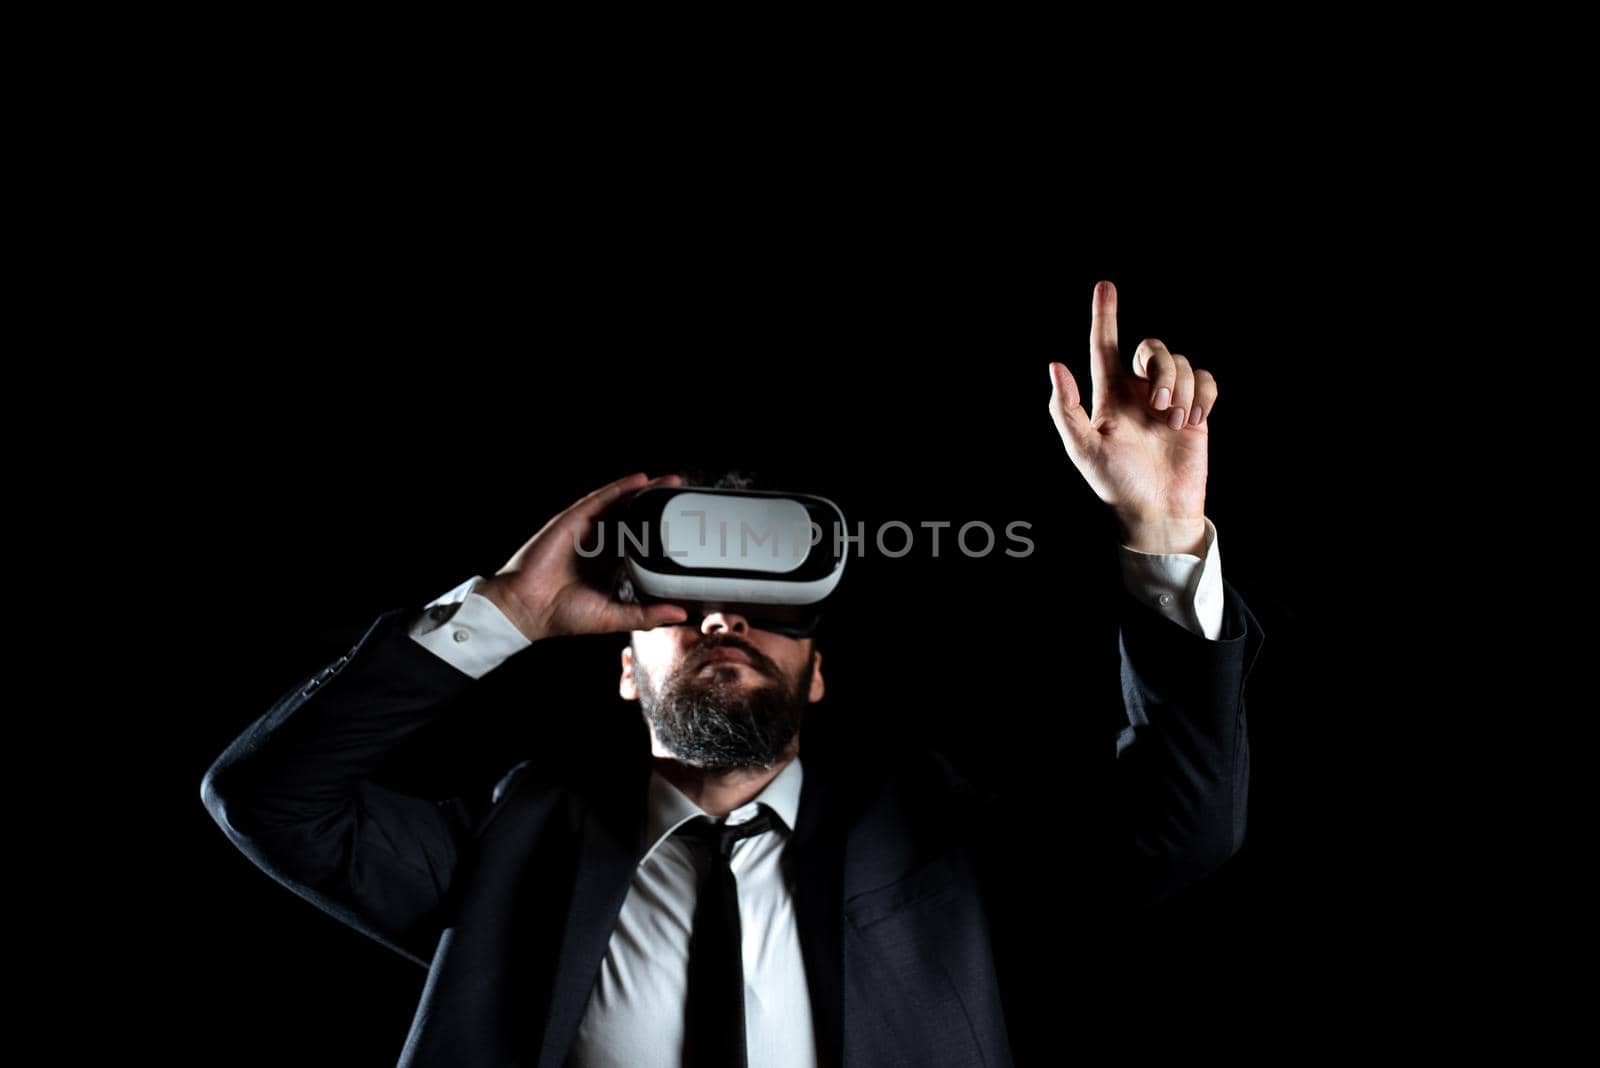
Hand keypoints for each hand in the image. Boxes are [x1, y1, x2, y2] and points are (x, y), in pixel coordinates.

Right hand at [475, 472, 690, 641]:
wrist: (528, 608)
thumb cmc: (563, 615)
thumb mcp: (613, 617)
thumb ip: (645, 615)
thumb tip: (679, 614)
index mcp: (609, 564)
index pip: (641, 542)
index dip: (662, 531)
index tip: (686, 525)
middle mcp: (599, 544)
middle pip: (634, 518)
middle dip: (658, 505)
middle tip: (683, 494)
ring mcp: (586, 530)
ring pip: (621, 504)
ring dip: (645, 492)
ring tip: (670, 482)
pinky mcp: (573, 521)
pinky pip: (600, 499)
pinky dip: (620, 488)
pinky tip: (639, 480)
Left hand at [1047, 281, 1215, 554]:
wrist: (1155, 510)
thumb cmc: (1115, 483)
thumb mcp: (1083, 449)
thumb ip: (1067, 408)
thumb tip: (1055, 365)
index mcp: (1109, 394)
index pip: (1106, 345)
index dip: (1105, 315)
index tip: (1105, 285)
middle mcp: (1139, 391)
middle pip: (1153, 348)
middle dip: (1162, 367)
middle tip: (1161, 404)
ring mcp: (1169, 400)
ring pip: (1183, 363)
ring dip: (1183, 388)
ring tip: (1177, 422)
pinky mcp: (1196, 411)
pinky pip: (1207, 380)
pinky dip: (1205, 394)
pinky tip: (1196, 420)